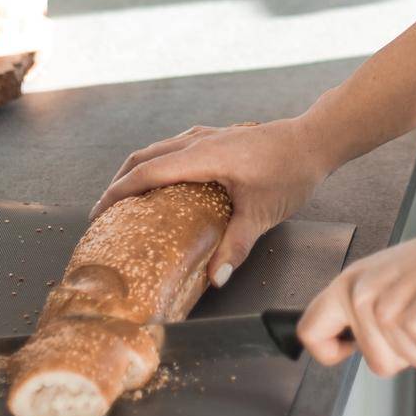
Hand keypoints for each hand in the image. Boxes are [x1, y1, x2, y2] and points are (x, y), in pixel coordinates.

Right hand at [89, 116, 328, 286]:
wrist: (316, 140)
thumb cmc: (291, 170)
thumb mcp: (262, 214)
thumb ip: (235, 247)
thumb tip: (213, 279)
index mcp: (203, 156)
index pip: (147, 172)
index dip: (118, 192)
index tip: (100, 213)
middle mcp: (200, 141)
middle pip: (145, 155)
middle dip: (120, 181)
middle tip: (107, 212)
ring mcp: (210, 136)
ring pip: (160, 147)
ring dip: (139, 169)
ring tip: (129, 199)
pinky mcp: (220, 137)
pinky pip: (177, 147)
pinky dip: (160, 163)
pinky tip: (167, 183)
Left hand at [298, 212, 415, 377]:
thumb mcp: (386, 278)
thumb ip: (365, 306)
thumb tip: (350, 342)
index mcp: (349, 283)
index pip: (310, 331)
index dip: (329, 351)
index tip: (348, 351)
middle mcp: (361, 297)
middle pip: (375, 363)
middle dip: (404, 352)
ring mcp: (385, 312)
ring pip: (406, 363)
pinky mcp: (413, 325)